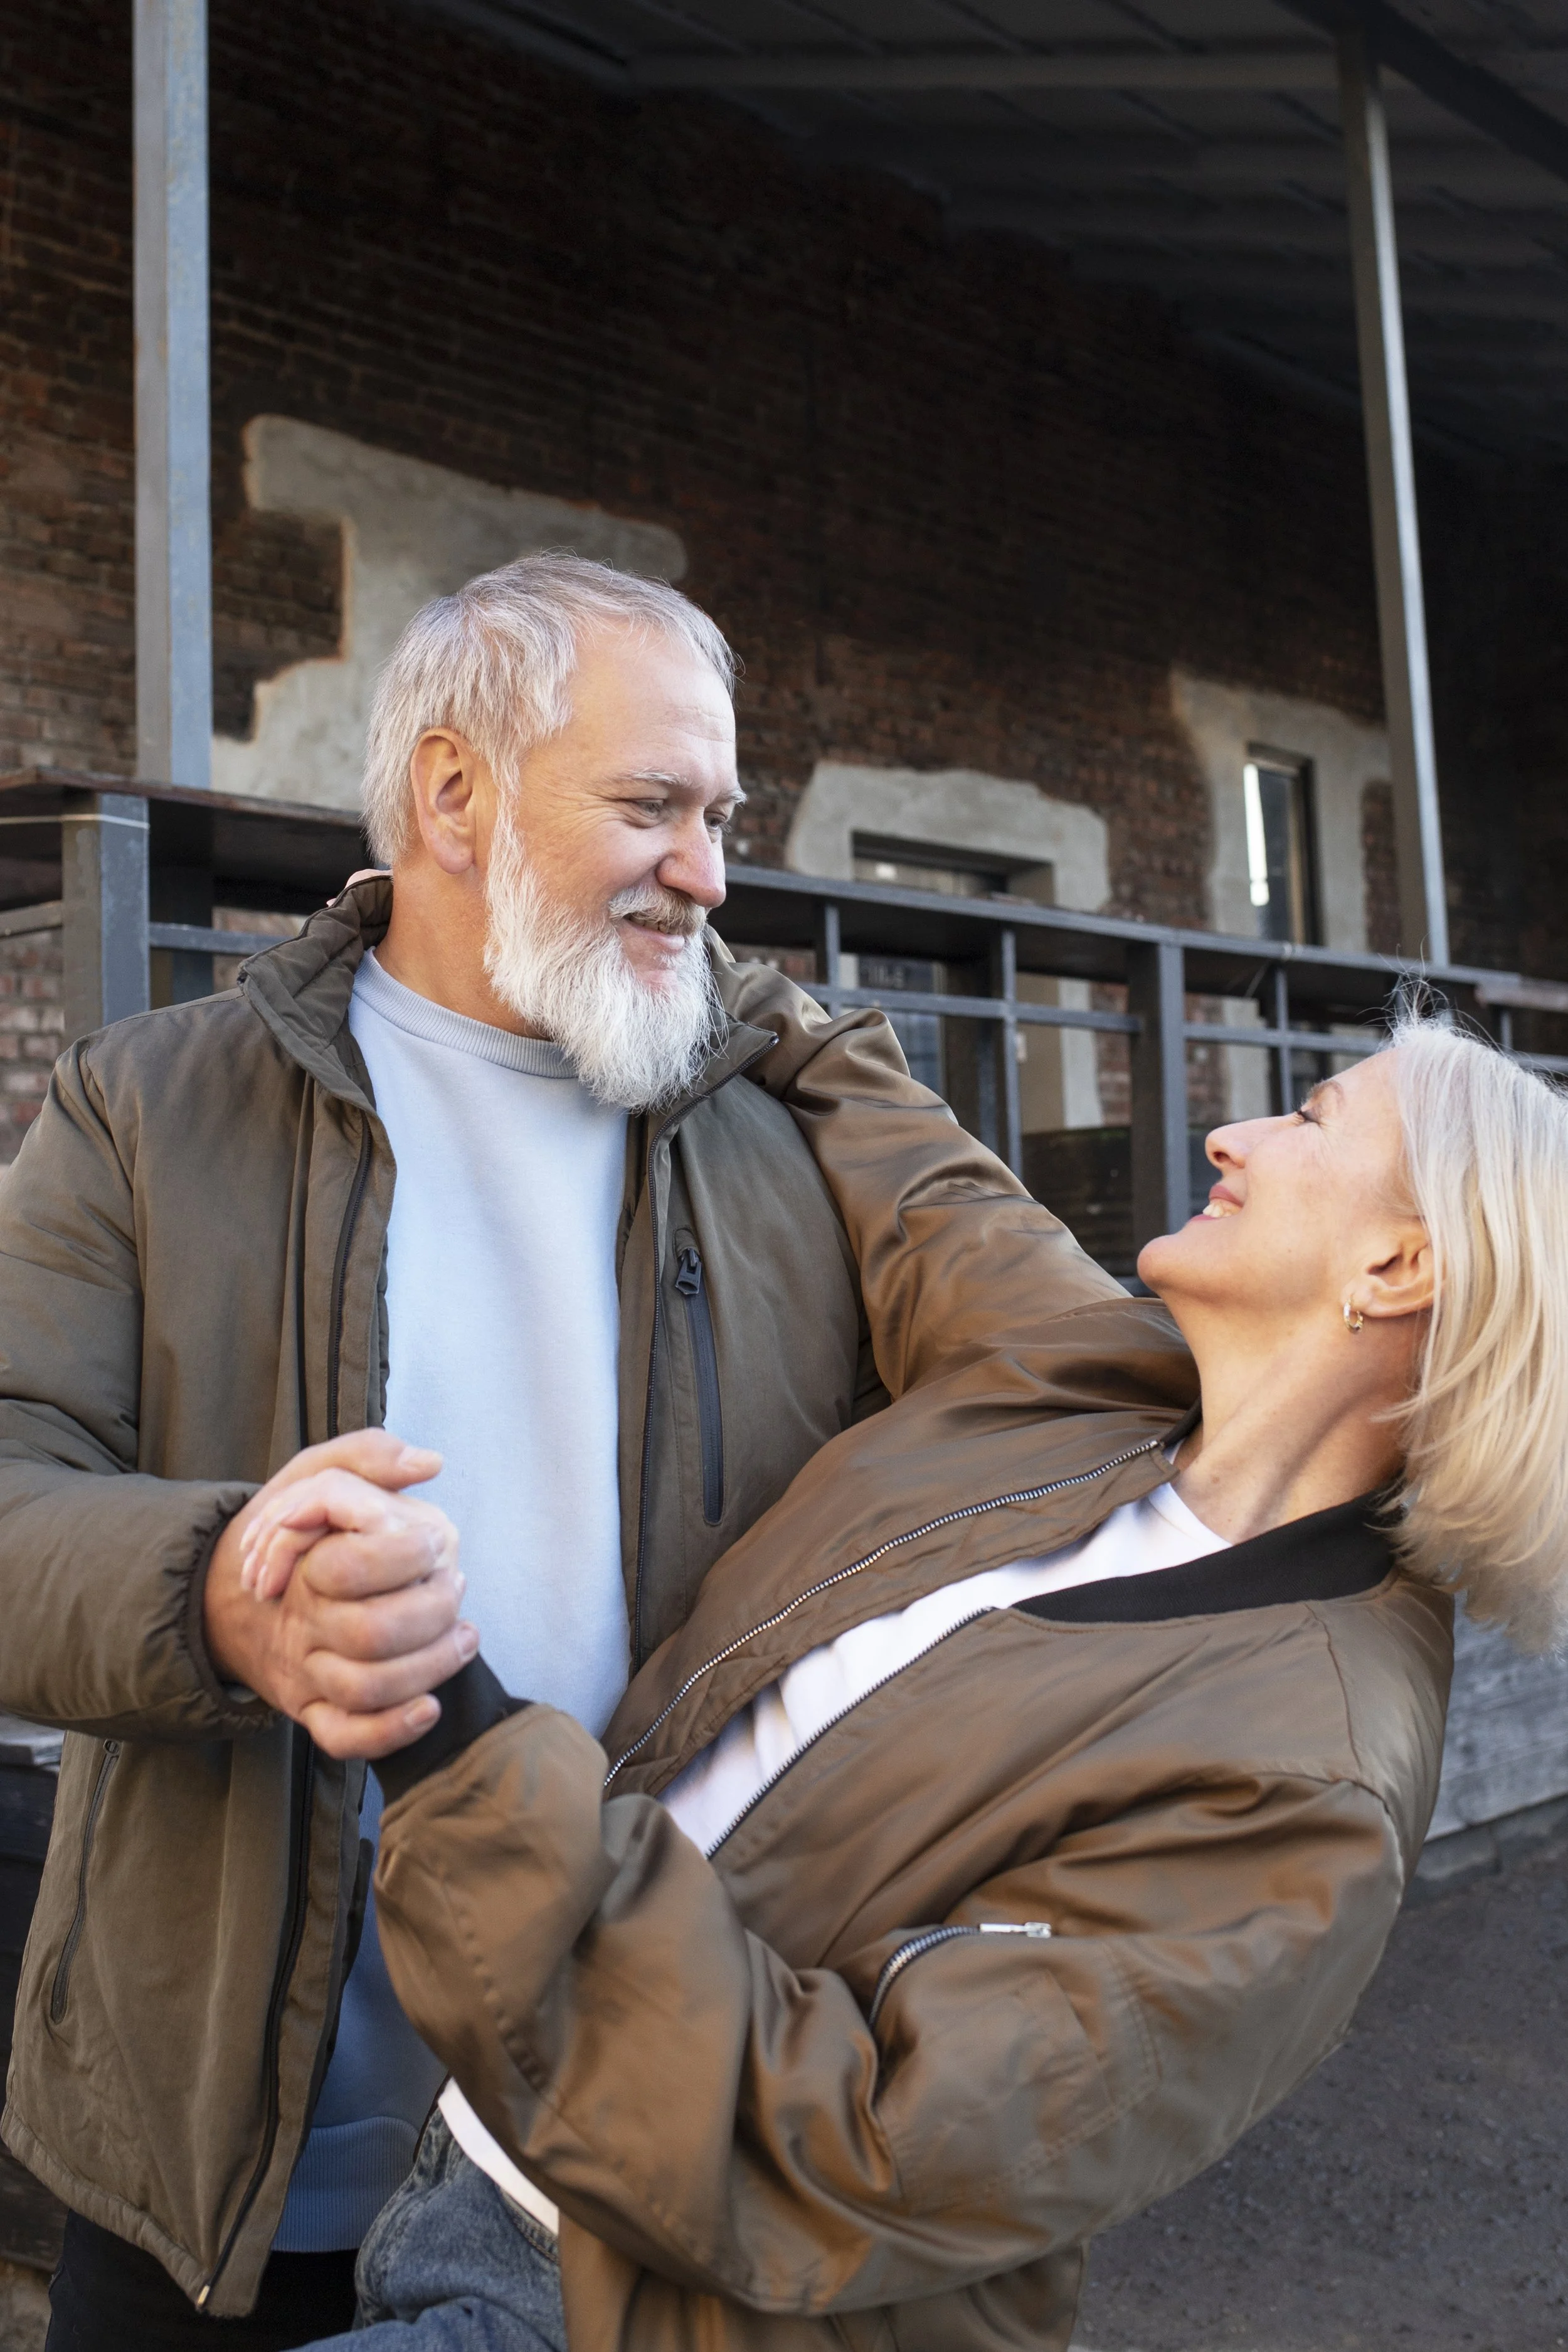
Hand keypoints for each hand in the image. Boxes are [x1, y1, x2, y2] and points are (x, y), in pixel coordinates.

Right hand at [203, 1430, 476, 1759]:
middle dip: (434, 1612)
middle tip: (456, 1588)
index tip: (433, 1543)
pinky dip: (391, 1729)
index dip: (409, 1554)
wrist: (226, 1597)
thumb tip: (428, 1462)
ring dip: (431, 1666)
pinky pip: (344, 1737)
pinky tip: (429, 1705)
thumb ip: (369, 1455)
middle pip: (372, 1634)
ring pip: (368, 1689)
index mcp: (305, 1563)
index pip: (357, 1566)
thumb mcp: (313, 1474)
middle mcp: (302, 1622)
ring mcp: (303, 1671)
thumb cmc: (292, 1531)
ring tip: (464, 1635)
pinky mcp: (309, 1709)